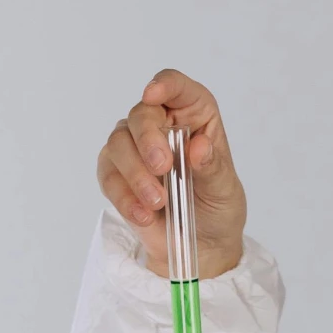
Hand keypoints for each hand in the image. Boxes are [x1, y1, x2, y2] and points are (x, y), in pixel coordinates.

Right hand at [97, 69, 246, 279]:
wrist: (200, 247)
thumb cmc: (217, 208)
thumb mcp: (224, 190)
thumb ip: (212, 167)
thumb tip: (199, 147)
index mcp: (193, 116)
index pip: (176, 87)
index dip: (164, 85)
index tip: (153, 95)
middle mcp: (161, 125)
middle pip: (140, 114)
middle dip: (146, 139)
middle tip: (163, 167)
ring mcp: (134, 149)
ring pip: (118, 143)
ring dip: (135, 173)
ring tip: (158, 202)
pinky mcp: (116, 176)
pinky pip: (108, 176)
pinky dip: (123, 196)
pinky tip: (143, 215)